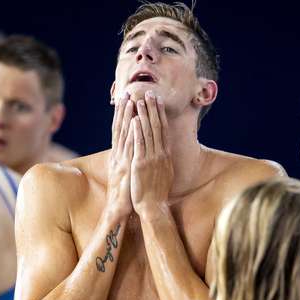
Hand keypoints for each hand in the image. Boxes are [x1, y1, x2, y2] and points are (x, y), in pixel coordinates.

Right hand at [108, 93, 133, 217]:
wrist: (119, 209)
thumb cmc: (126, 192)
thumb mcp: (127, 172)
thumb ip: (128, 159)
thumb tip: (132, 150)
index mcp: (118, 155)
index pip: (120, 131)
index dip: (122, 115)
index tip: (126, 100)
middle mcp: (118, 155)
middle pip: (120, 129)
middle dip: (123, 111)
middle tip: (126, 93)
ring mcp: (121, 160)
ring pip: (124, 135)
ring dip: (127, 118)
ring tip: (131, 102)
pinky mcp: (127, 167)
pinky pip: (131, 148)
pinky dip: (132, 134)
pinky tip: (135, 123)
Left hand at [130, 91, 172, 217]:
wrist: (153, 207)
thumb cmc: (156, 192)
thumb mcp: (164, 172)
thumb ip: (162, 158)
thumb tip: (163, 148)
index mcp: (165, 154)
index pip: (163, 129)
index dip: (160, 113)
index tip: (157, 100)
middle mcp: (160, 154)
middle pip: (157, 126)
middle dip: (153, 108)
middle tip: (149, 92)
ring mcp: (151, 158)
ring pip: (148, 132)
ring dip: (143, 115)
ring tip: (139, 100)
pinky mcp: (141, 164)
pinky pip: (139, 144)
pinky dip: (137, 131)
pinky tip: (134, 120)